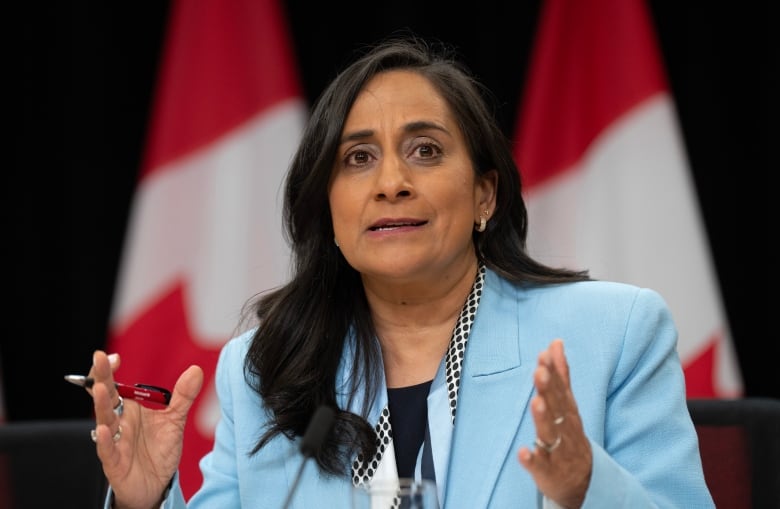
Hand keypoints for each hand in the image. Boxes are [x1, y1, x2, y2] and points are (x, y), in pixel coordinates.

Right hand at [88, 350, 202, 508]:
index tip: (114, 356)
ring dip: (101, 405)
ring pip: (104, 421)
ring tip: (100, 388)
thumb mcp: (175, 420)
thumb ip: (183, 396)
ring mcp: (115, 442)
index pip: (114, 386)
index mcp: (128, 409)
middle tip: (99, 357)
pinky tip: (105, 429)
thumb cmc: (159, 449)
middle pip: (106, 397)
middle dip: (102, 378)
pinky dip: (105, 441)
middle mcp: (118, 423)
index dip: (110, 371)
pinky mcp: (115, 463)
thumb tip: (196, 370)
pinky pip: (107, 451)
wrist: (156, 484)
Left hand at [517, 339, 591, 508]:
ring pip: (550, 433)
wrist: (583, 480)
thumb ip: (561, 374)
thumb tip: (555, 343)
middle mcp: (564, 428)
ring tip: (536, 402)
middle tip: (540, 372)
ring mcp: (557, 449)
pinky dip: (532, 460)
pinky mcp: (548, 470)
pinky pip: (540, 465)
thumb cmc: (569, 434)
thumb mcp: (568, 404)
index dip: (553, 372)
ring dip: (543, 418)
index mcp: (567, 411)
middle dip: (549, 390)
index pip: (561, 389)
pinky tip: (523, 452)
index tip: (544, 354)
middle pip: (557, 407)